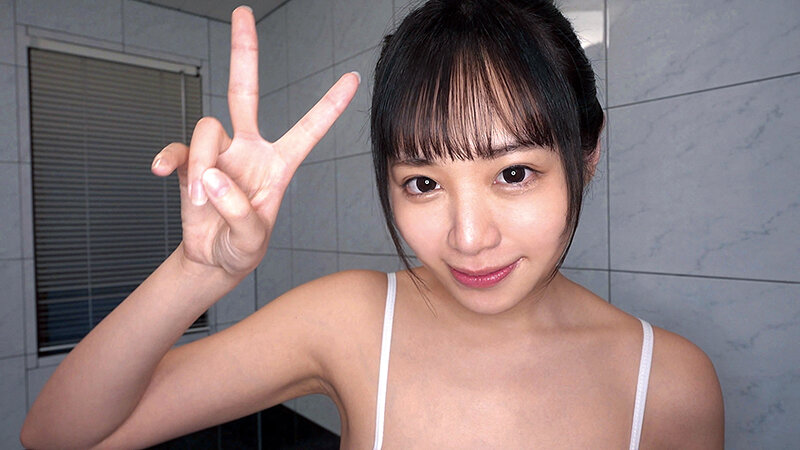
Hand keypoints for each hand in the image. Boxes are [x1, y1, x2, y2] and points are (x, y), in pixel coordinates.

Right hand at [150, 6, 358, 276]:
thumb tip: (211, 176)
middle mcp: (248, 149)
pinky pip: (177, 148)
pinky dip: (169, 160)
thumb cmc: (241, 248)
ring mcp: (218, 153)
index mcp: (279, 164)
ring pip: (208, 129)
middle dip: (244, 52)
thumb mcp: (252, 240)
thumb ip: (238, 211)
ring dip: (202, 167)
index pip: (308, 128)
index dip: (330, 106)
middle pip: (244, 91)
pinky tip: (164, 173)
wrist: (211, 259)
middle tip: (243, 14)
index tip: (352, 79)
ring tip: (203, 203)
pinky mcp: (190, 162)